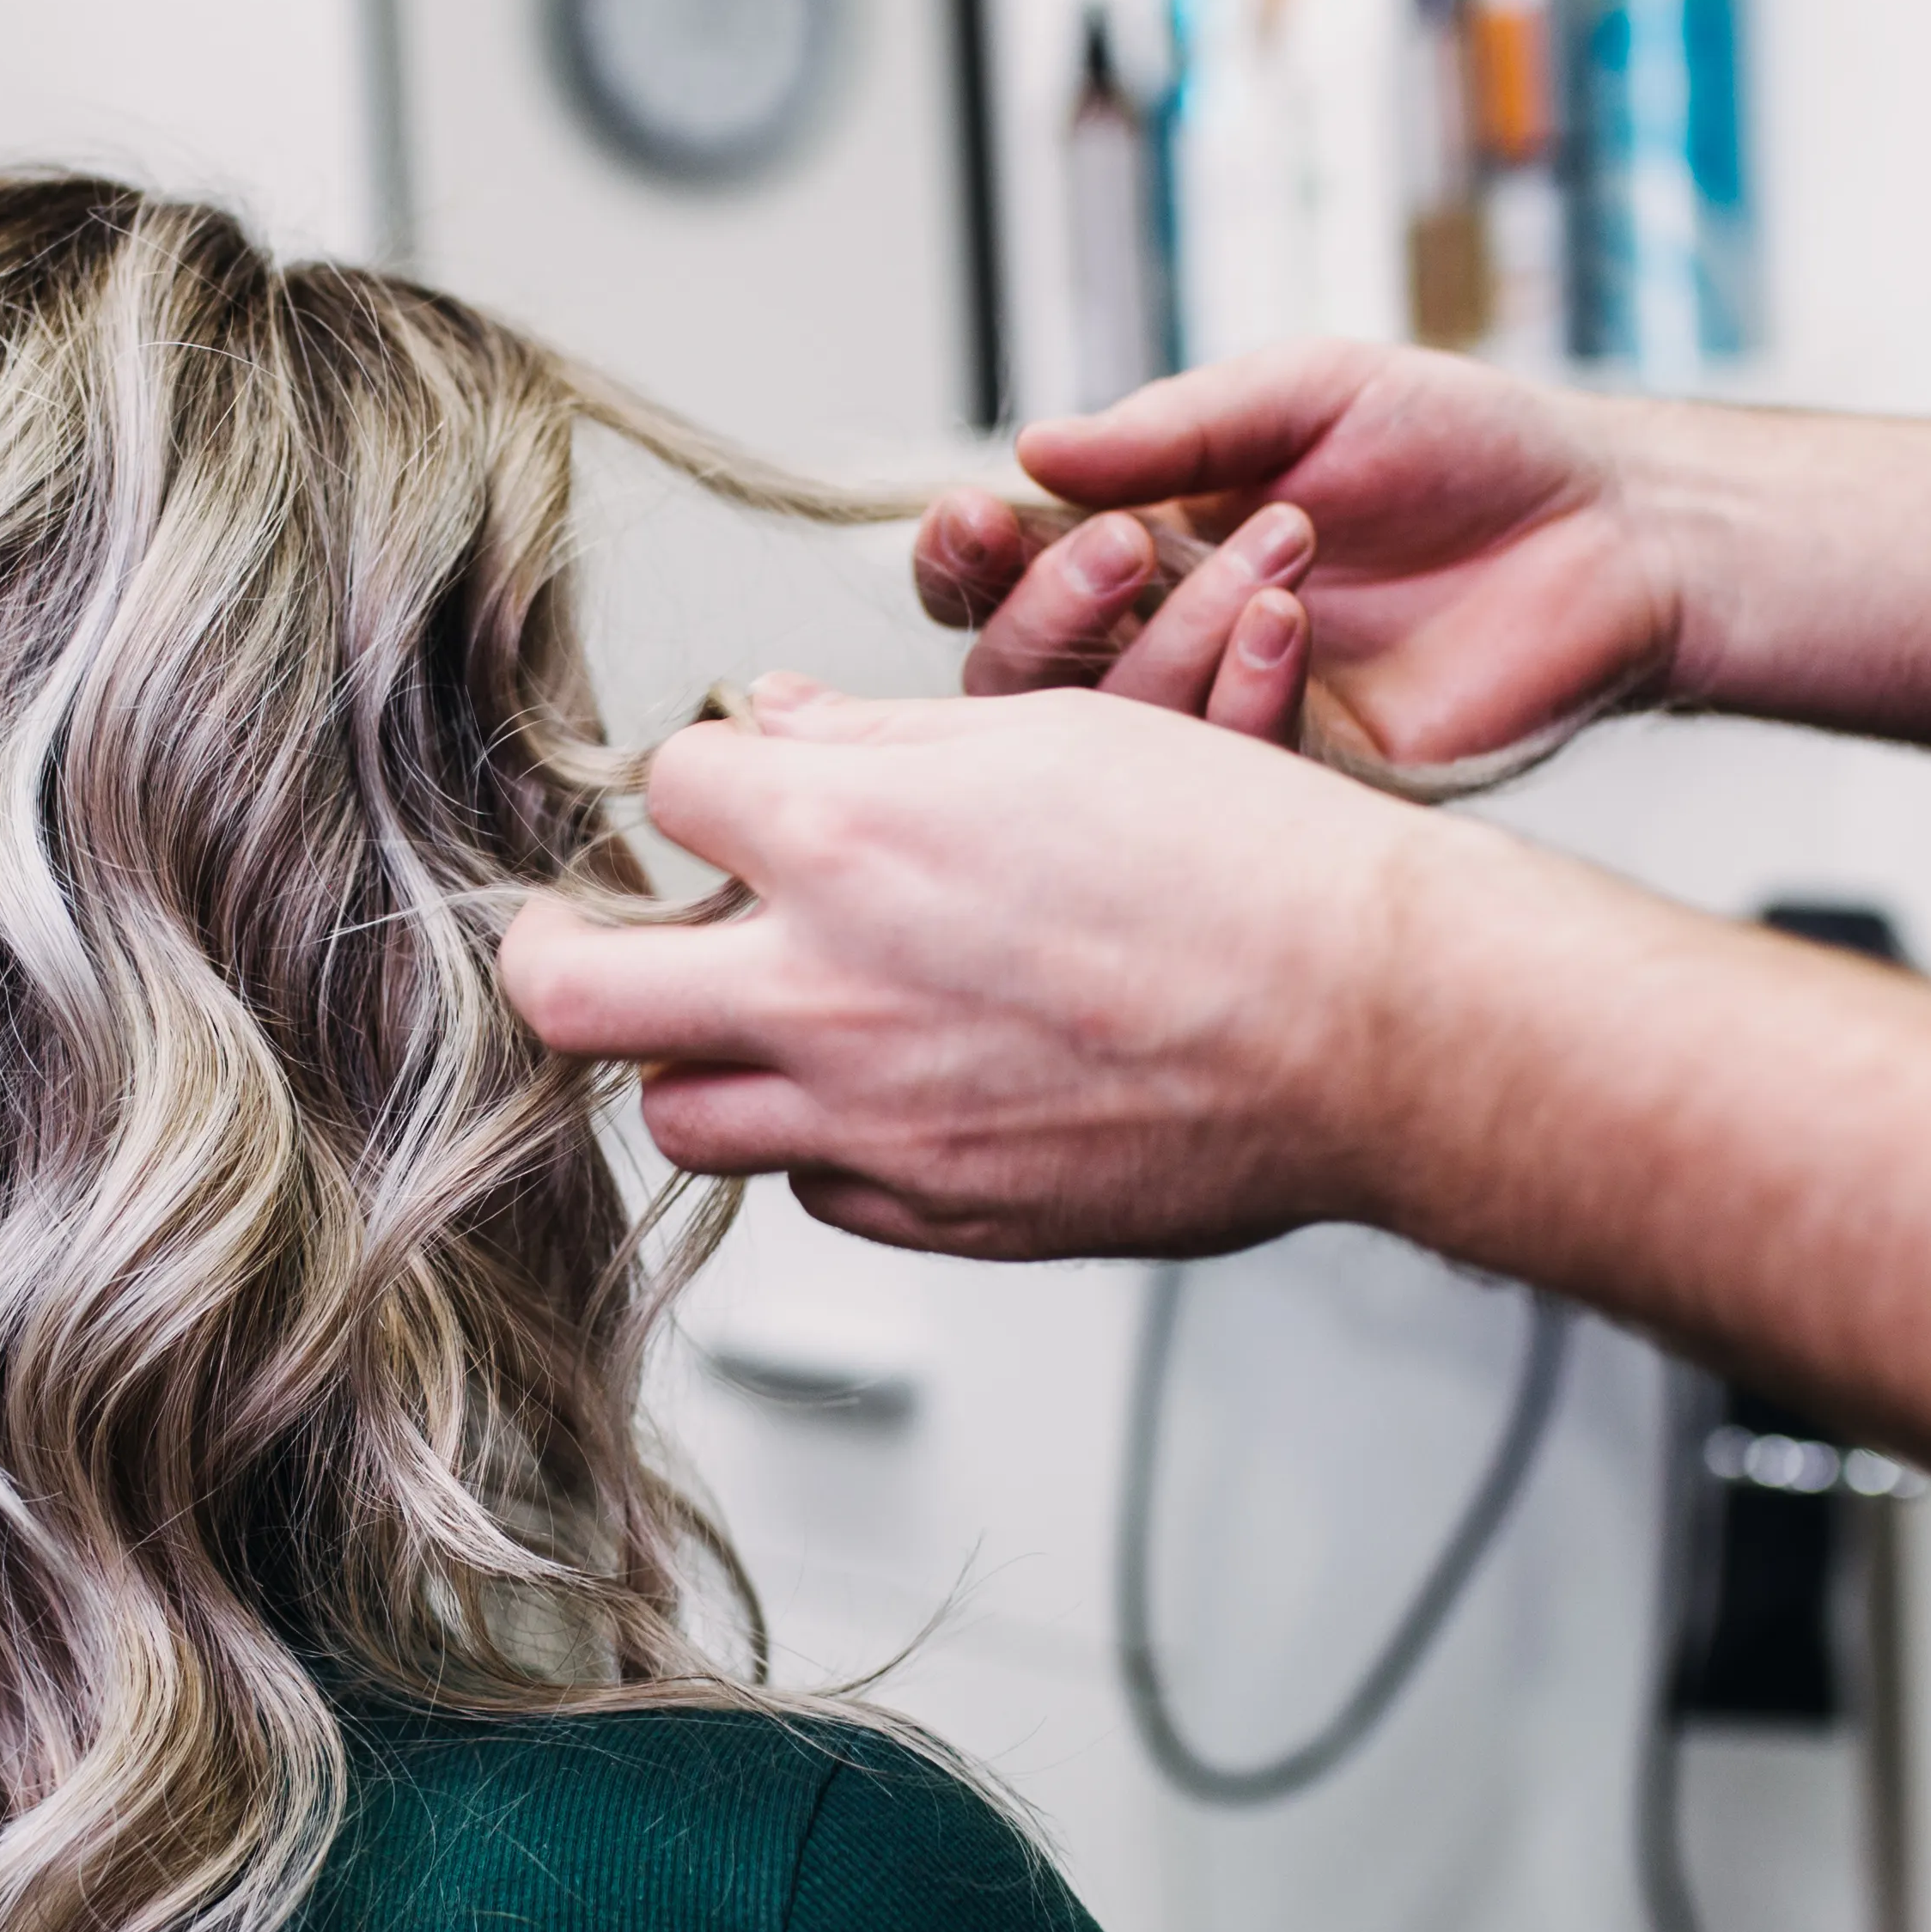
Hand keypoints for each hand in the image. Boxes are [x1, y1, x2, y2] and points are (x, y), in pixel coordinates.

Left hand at [502, 674, 1486, 1258]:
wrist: (1375, 1018)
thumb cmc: (1241, 859)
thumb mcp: (1054, 741)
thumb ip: (877, 742)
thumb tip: (763, 719)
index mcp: (844, 841)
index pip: (670, 795)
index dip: (702, 782)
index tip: (731, 794)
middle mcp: (826, 992)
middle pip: (573, 992)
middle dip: (555, 954)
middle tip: (577, 938)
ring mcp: (873, 1122)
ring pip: (682, 1117)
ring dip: (699, 1061)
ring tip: (759, 1021)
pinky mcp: (941, 1211)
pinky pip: (817, 1189)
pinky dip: (828, 1143)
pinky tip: (898, 1088)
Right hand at [914, 340, 1688, 787]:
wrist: (1607, 528)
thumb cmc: (1465, 449)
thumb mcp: (1305, 395)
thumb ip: (1168, 430)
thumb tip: (1033, 449)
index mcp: (1139, 552)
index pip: (998, 580)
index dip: (967, 559)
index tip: (978, 514)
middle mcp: (1160, 649)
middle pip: (1013, 683)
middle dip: (1040, 613)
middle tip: (1119, 544)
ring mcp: (1224, 726)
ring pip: (1109, 739)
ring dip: (1165, 643)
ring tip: (1276, 547)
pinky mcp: (1303, 792)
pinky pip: (1221, 775)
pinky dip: (1240, 694)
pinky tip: (1291, 623)